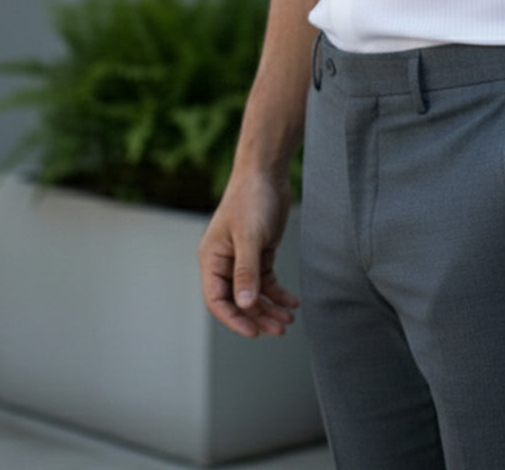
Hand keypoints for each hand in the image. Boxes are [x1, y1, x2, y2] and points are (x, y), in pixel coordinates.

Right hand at [198, 169, 299, 337]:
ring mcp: (242, 260)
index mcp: (212, 260)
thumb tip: (244, 304)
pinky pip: (267, 281)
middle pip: (238, 301)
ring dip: (269, 308)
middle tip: (280, 329)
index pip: (217, 300)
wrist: (266, 172)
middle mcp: (224, 263)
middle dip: (257, 317)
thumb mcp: (249, 236)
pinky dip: (278, 293)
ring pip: (254, 294)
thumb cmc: (251, 199)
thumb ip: (247, 271)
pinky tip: (292, 302)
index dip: (234, 319)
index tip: (254, 332)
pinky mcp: (260, 253)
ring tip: (288, 320)